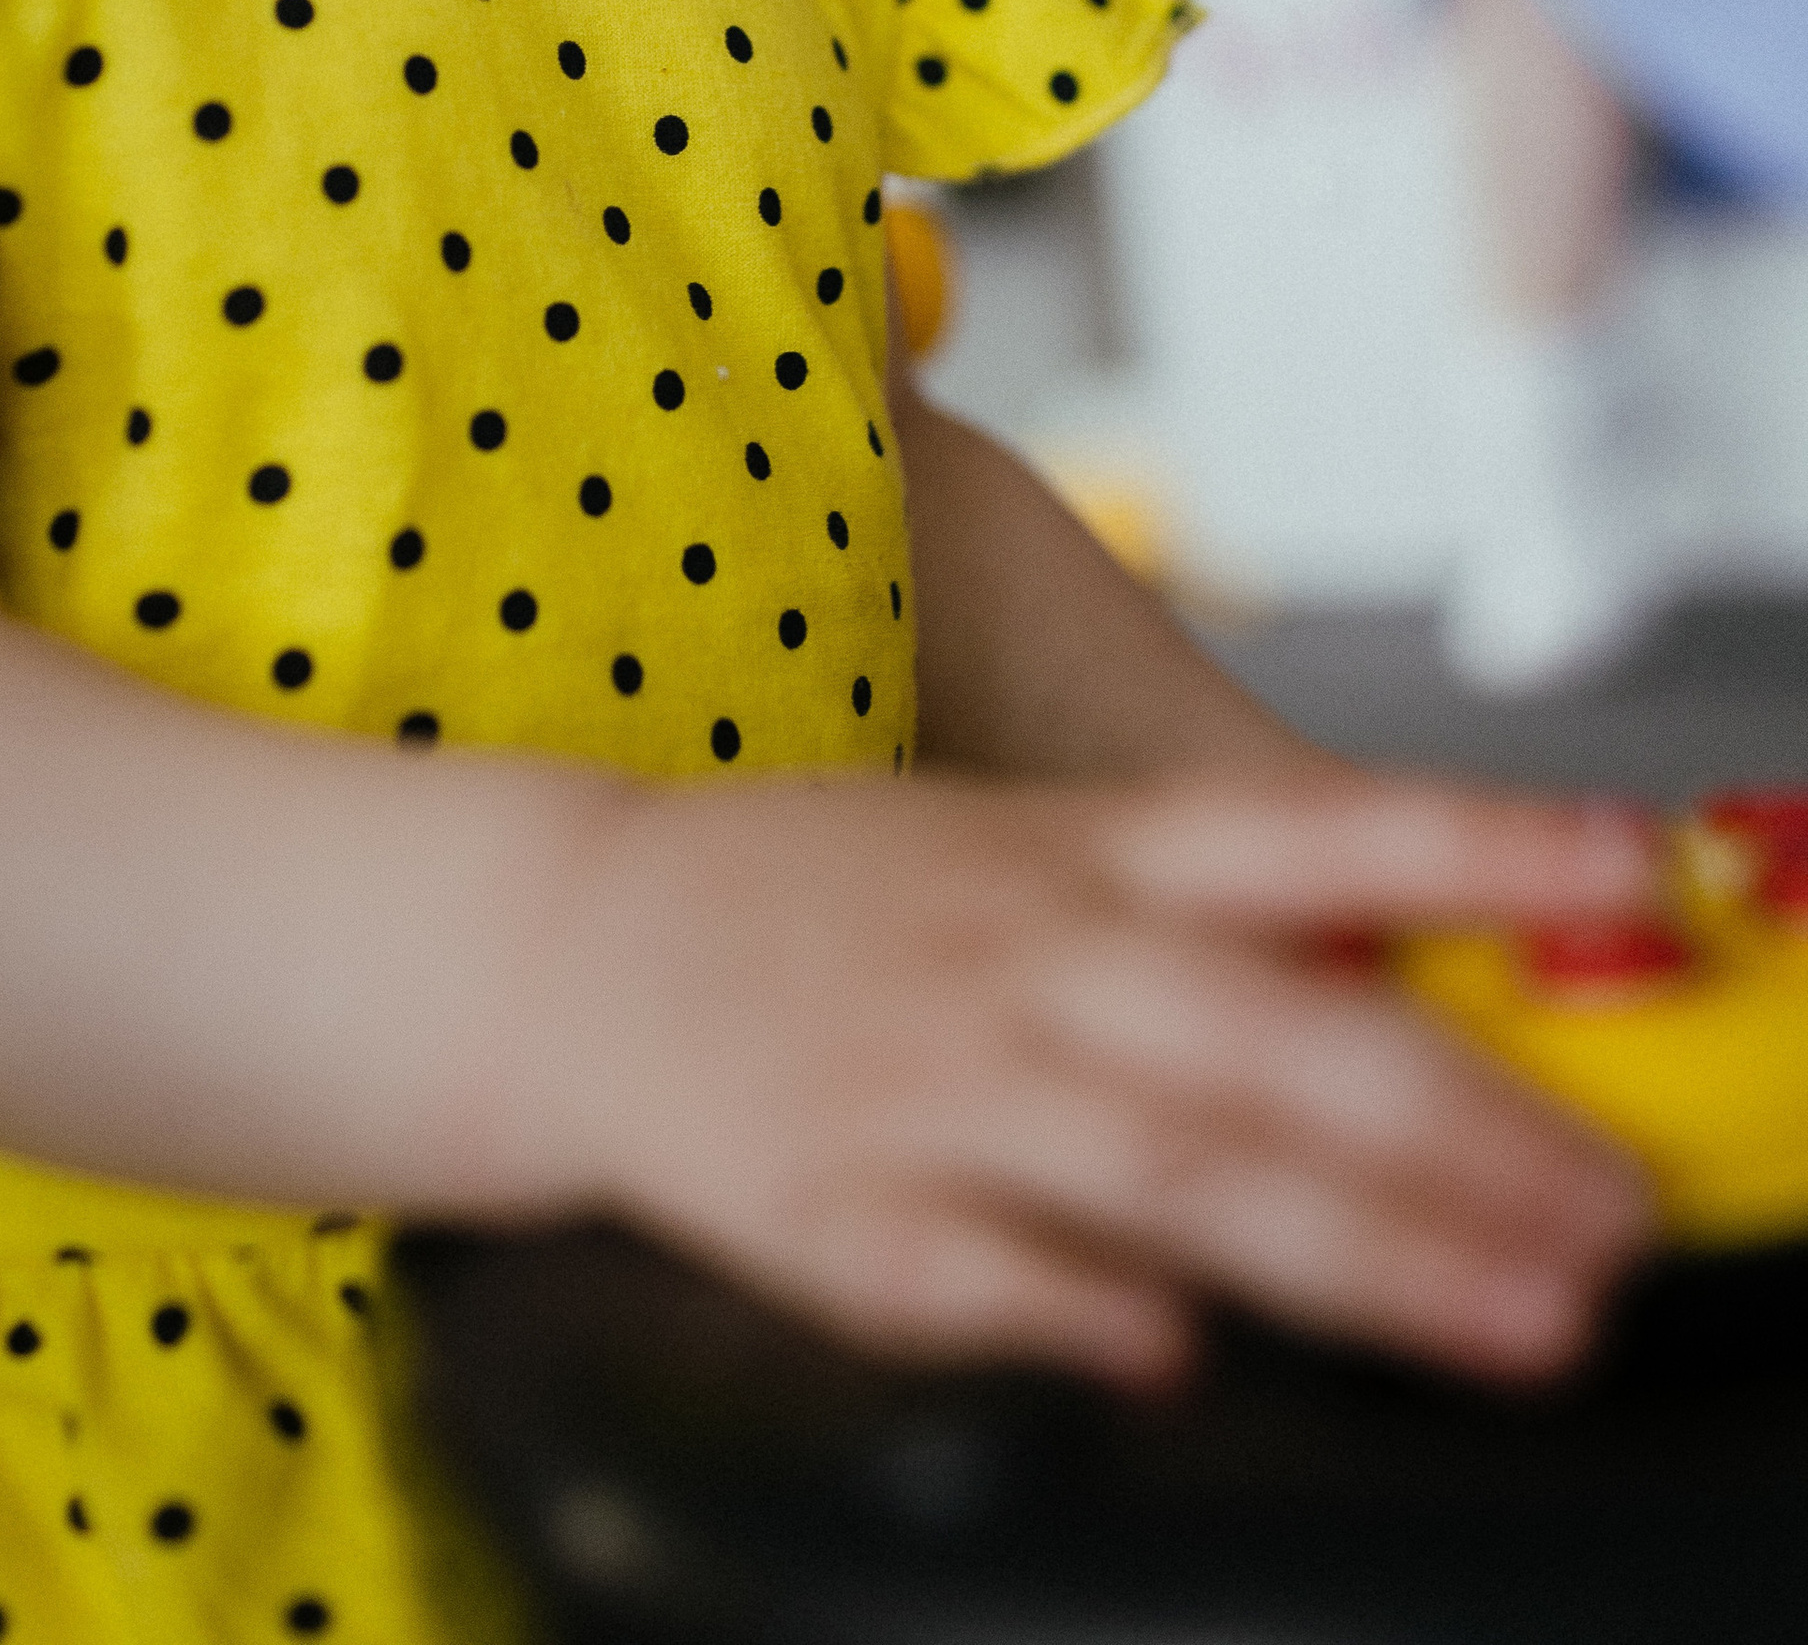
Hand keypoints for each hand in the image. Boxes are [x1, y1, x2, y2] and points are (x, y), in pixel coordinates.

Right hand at [550, 767, 1655, 1391]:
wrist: (570, 936)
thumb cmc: (824, 894)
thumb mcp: (1012, 843)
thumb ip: (1195, 918)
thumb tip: (1395, 981)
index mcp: (1067, 852)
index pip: (1304, 831)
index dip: (1469, 844)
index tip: (1618, 865)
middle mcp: (1016, 952)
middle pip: (1270, 1038)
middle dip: (1462, 1134)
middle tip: (1607, 1215)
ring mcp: (924, 1076)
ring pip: (1167, 1166)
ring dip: (1353, 1254)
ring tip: (1508, 1322)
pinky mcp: (832, 1204)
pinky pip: (977, 1269)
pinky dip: (1080, 1311)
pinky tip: (1176, 1356)